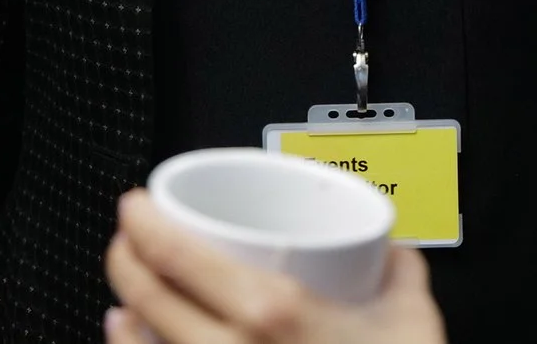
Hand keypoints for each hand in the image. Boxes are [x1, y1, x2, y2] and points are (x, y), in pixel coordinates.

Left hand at [103, 192, 446, 343]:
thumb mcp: (412, 321)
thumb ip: (400, 273)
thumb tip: (393, 250)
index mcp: (271, 312)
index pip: (175, 255)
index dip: (140, 222)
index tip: (138, 205)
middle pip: (148, 296)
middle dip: (125, 258)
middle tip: (131, 238)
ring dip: (124, 310)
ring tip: (126, 293)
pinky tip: (129, 339)